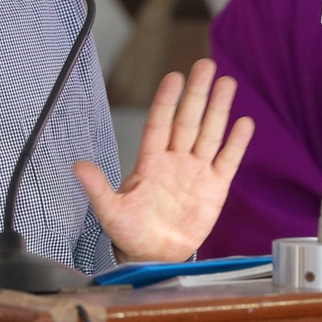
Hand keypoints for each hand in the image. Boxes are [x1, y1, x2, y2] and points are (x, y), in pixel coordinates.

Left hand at [72, 58, 252, 264]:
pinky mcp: (215, 188)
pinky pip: (227, 161)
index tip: (174, 78)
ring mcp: (196, 172)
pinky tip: (244, 123)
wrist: (155, 256)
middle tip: (205, 65)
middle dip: (197, 94)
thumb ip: (97, 188)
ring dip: (218, 109)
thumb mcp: (110, 211)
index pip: (159, 124)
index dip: (166, 102)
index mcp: (150, 162)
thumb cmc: (131, 231)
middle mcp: (175, 160)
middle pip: (188, 121)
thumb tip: (77, 166)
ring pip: (209, 134)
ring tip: (227, 83)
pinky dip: (236, 143)